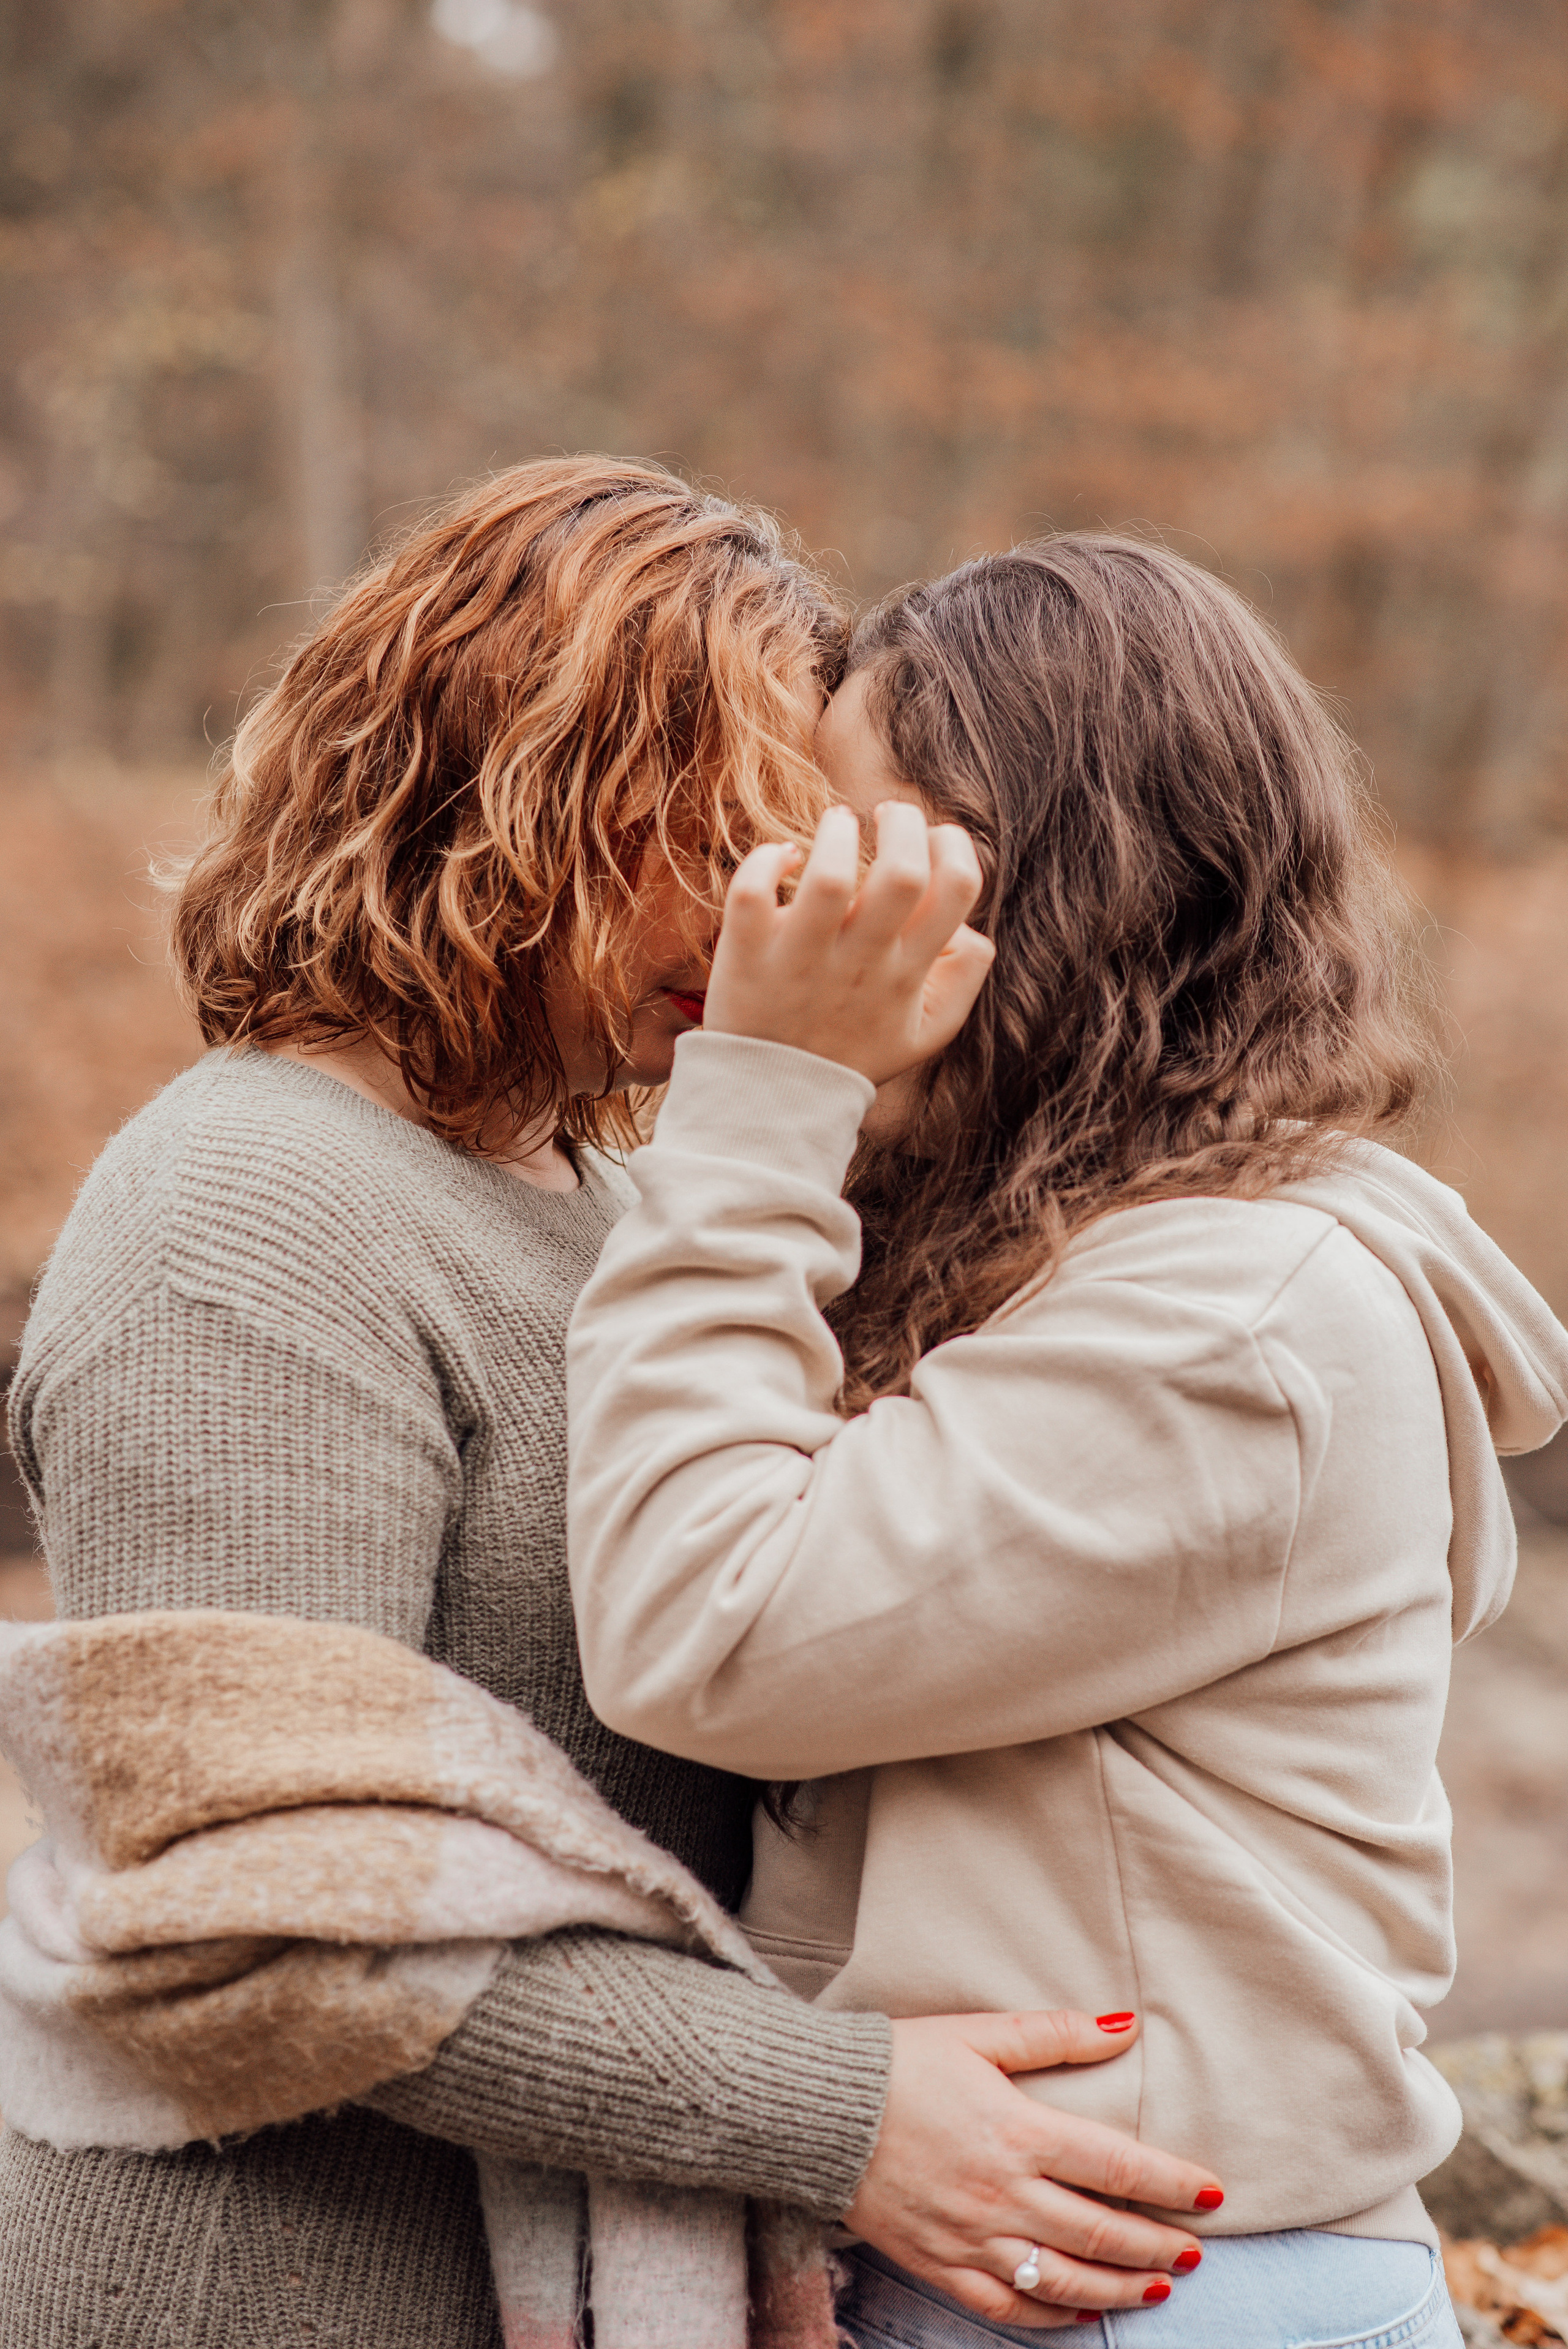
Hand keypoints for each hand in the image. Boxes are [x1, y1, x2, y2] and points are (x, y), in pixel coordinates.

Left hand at [703, 801, 994, 1085]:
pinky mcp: (748, 955)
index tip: (933, 837)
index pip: (958, 890)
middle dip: (903, 822)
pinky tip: (782, 858)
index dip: (955, 845)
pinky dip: (768, 859)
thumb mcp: (928, 1031)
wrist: (774, 1099)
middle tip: (884, 815)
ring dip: (836, 833)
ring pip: (828, 877)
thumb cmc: (854, 1051)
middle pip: (902, 873)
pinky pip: (753, 892)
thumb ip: (964, 977)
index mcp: (908, 973)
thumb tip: (970, 924)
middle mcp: (861, 963)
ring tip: (837, 825)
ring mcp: (802, 959)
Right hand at [845, 2009, 1221, 2329]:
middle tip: (1195, 2252)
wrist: (817, 2110)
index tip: (1212, 2193)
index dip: (1171, 2183)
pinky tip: (1078, 2312)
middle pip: (1099, 2231)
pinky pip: (1006, 2306)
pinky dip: (1050, 2315)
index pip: (1116, 2165)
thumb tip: (1124, 2024)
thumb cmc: (899, 2063)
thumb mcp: (976, 2034)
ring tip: (1156, 2288)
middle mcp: (1002, 2193)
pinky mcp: (939, 2264)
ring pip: (1063, 2278)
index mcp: (1017, 2131)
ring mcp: (971, 2237)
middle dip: (1156, 2245)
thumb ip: (1053, 2034)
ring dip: (1118, 2288)